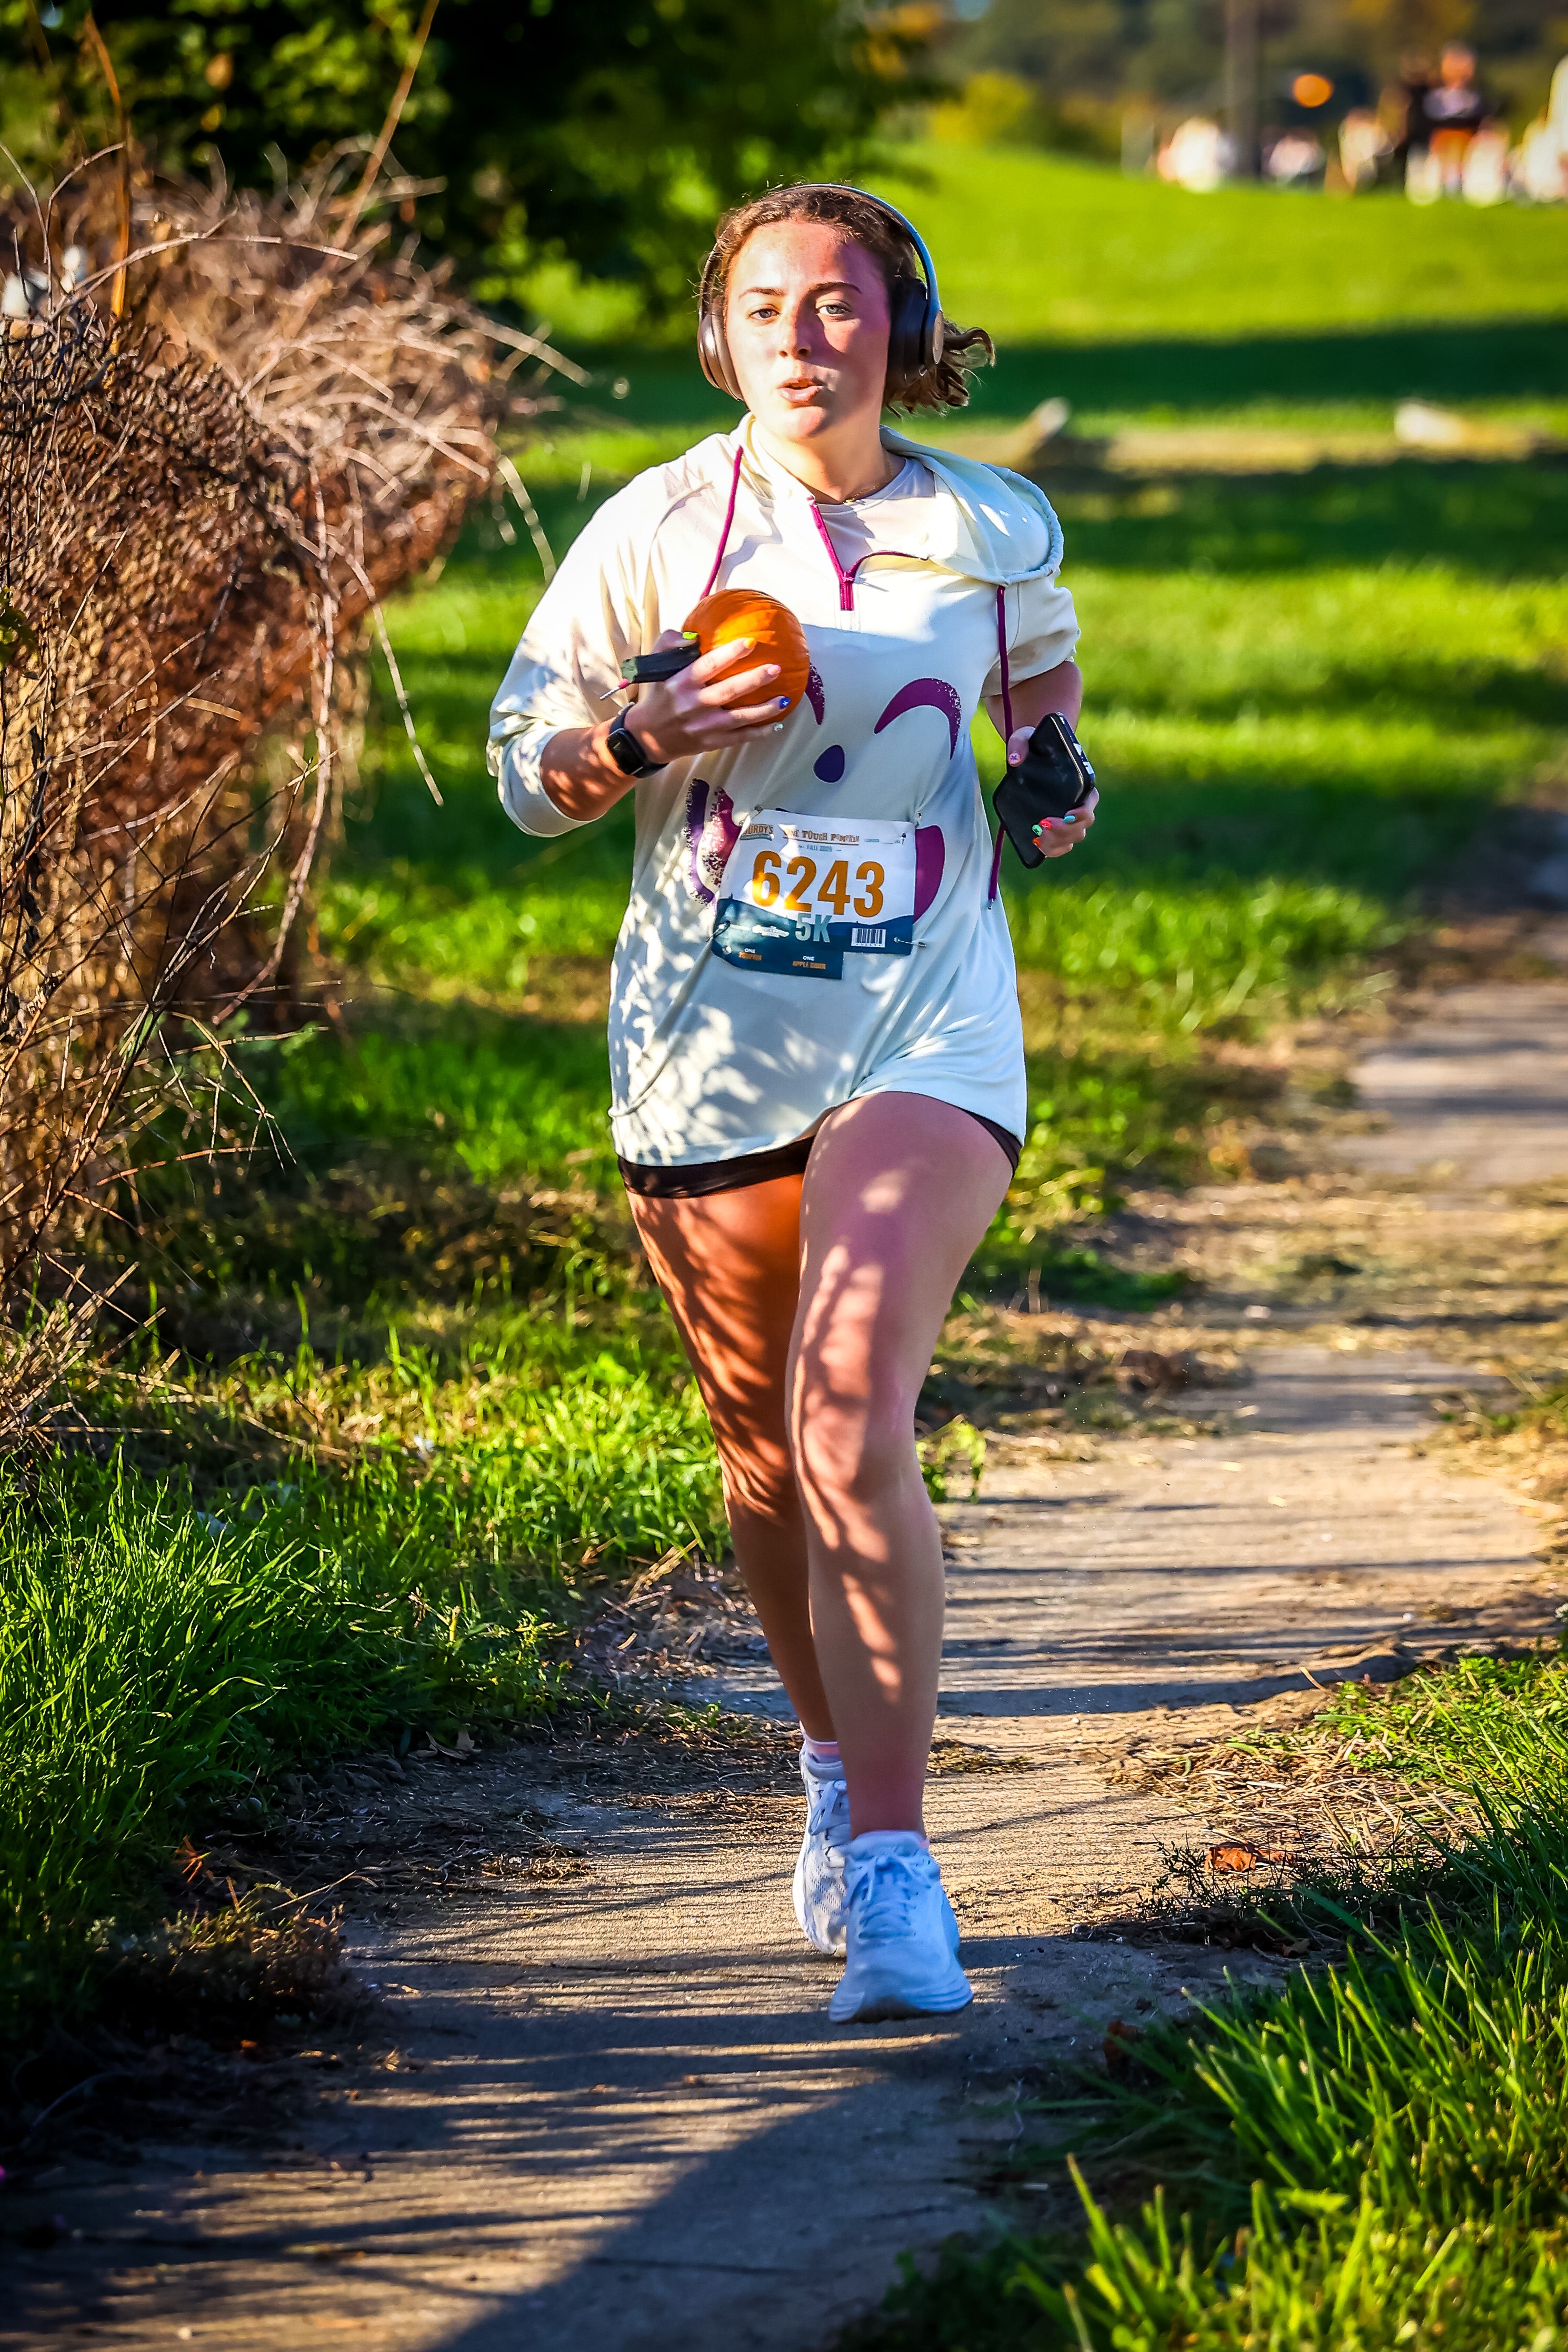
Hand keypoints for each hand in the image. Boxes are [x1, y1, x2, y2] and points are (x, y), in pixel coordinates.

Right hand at [620, 629, 791, 765]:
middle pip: (729, 690)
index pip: (708, 665)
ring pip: (740, 718)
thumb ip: (671, 643)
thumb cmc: (658, 695)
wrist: (648, 737)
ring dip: (765, 709)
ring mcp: (704, 726)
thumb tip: (695, 636)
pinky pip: (740, 738)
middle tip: (776, 668)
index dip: (730, 653)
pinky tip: (777, 726)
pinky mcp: (711, 742)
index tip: (751, 642)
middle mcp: (693, 704)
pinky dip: (759, 733)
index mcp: (681, 682)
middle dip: (755, 679)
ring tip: (786, 699)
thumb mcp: (656, 665)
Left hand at [1006, 725, 1098, 859]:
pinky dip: (1051, 850)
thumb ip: (1021, 743)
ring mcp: (1067, 819)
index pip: (1091, 802)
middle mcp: (1078, 804)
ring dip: (1057, 841)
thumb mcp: (1025, 737)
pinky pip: (1060, 846)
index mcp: (1081, 783)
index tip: (1067, 815)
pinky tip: (1037, 844)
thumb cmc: (1032, 745)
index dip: (1082, 813)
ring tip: (1037, 835)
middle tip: (1043, 824)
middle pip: (1082, 826)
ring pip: (1072, 839)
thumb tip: (1015, 759)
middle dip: (1065, 830)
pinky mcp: (1055, 828)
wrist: (1028, 756)